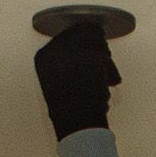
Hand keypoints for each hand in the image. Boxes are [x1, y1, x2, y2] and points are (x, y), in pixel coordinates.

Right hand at [35, 21, 120, 140]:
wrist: (77, 124)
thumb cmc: (69, 111)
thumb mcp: (57, 82)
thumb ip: (66, 62)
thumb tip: (84, 50)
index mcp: (44, 56)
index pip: (67, 34)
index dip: (83, 39)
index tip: (92, 46)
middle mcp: (55, 50)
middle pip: (83, 31)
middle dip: (97, 45)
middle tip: (104, 60)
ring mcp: (73, 53)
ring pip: (97, 41)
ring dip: (105, 58)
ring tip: (106, 76)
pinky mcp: (91, 57)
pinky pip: (106, 56)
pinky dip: (111, 69)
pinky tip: (111, 80)